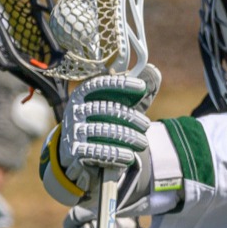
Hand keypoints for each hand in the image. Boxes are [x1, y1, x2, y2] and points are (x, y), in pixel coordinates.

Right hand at [52, 74, 153, 197]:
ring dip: (128, 137)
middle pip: (105, 109)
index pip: (101, 84)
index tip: (142, 87)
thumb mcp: (116, 107)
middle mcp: (75, 109)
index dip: (121, 84)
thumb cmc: (102, 123)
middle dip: (130, 117)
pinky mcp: (74, 150)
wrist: (77, 152)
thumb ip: (134, 94)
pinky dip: (117, 154)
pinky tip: (130, 156)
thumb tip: (153, 71)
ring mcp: (73, 129)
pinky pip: (98, 151)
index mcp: (83, 94)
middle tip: (146, 125)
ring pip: (104, 131)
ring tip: (143, 143)